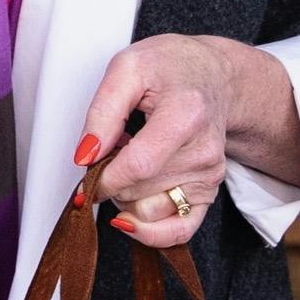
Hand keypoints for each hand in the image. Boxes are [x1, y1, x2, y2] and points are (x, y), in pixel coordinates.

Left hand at [76, 34, 296, 249]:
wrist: (213, 77)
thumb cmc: (171, 68)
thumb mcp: (127, 68)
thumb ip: (102, 112)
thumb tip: (85, 156)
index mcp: (185, 114)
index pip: (137, 167)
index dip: (103, 177)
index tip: (87, 169)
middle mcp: (203, 150)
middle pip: (138, 192)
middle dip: (111, 178)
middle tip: (114, 149)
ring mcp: (209, 175)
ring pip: (148, 213)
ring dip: (126, 196)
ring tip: (131, 162)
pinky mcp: (210, 193)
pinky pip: (178, 232)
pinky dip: (148, 231)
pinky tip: (131, 215)